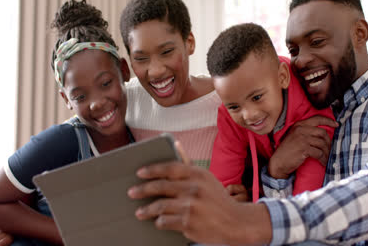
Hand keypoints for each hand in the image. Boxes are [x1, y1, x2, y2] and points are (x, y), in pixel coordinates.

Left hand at [127, 142, 271, 244]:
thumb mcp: (206, 178)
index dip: (152, 170)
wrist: (235, 222)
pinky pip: (165, 221)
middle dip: (142, 190)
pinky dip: (159, 221)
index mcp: (198, 174)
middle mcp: (194, 189)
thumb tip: (175, 143)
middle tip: (131, 192)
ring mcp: (191, 207)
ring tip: (139, 212)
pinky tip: (158, 221)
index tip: (140, 173)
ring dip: (146, 210)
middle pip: (160, 187)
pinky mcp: (189, 223)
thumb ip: (188, 163)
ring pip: (160, 206)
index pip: (170, 168)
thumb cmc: (217, 198)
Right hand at [268, 116, 336, 178]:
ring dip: (326, 152)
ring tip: (326, 158)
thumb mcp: (295, 136)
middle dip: (328, 142)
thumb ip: (306, 131)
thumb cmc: (288, 150)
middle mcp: (301, 129)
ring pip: (322, 144)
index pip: (317, 118)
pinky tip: (322, 162)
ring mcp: (302, 139)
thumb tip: (323, 133)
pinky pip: (319, 153)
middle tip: (329, 149)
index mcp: (299, 125)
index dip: (328, 121)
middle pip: (322, 132)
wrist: (278, 161)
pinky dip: (323, 159)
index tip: (336, 124)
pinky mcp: (304, 148)